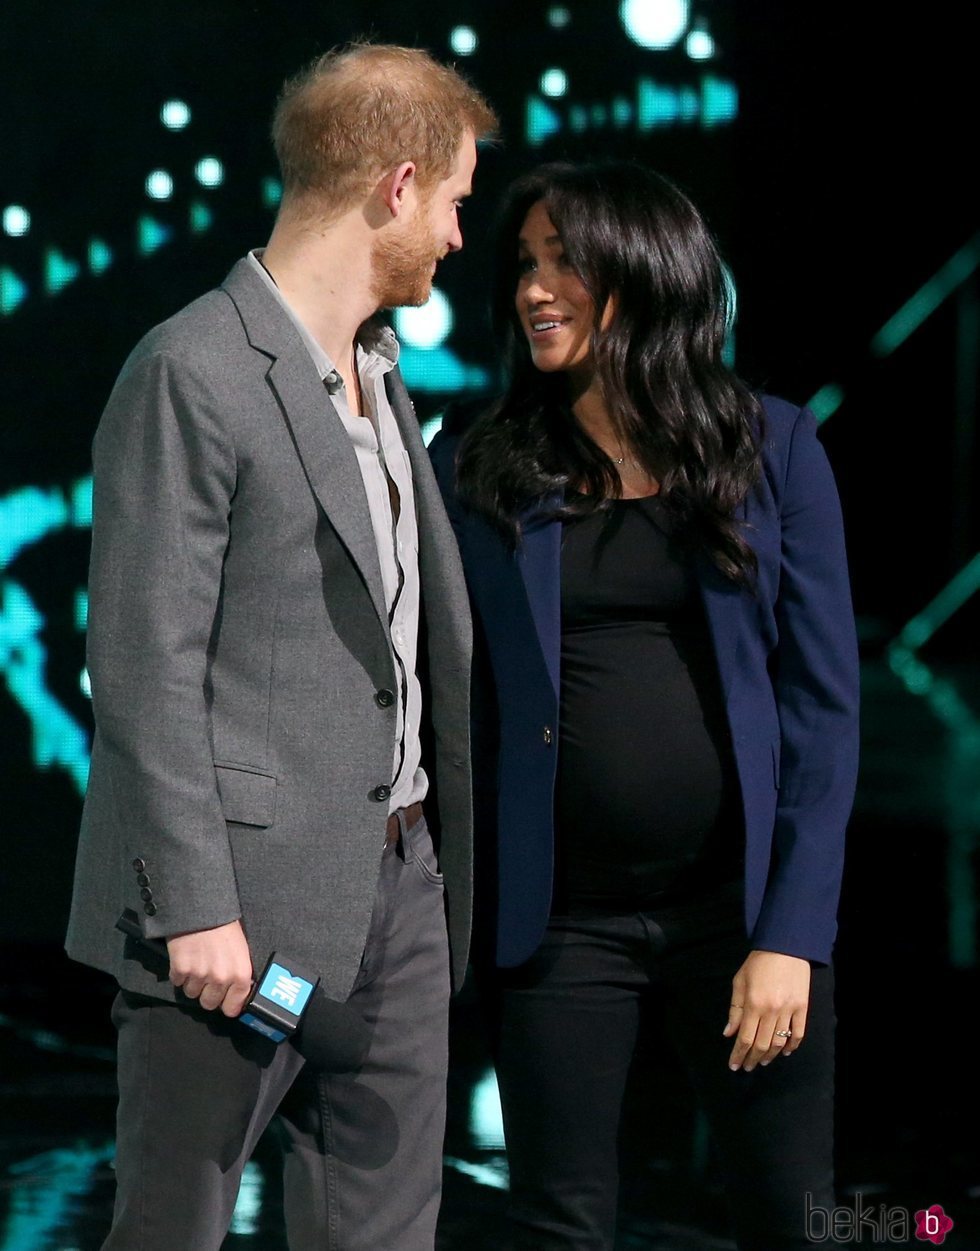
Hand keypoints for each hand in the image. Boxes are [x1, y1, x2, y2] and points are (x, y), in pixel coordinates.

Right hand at [167, 919, 253, 1016]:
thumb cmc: (225, 925)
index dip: (227, 1005)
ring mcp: (200, 975)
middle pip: (209, 1004)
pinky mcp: (180, 970)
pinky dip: (179, 973)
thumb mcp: (241, 949)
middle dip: (207, 993)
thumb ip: (238, 972)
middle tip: (207, 978)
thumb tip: (237, 992)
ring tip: (196, 962)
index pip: (233, 1007)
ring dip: (192, 982)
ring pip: (192, 994)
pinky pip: (177, 982)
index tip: (224, 1002)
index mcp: (240, 974)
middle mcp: (221, 978)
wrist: (202, 908)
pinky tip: (185, 958)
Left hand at [723, 950, 809, 1071]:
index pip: (745, 1038)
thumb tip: (729, 1033)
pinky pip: (798, 1034)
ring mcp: (789, 1010)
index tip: (734, 1066)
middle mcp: (771, 1011)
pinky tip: (784, 1052)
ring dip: (770, 1055)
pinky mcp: (803, 1008)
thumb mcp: (739, 982)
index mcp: (753, 1004)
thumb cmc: (757, 963)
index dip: (738, 1055)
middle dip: (752, 1059)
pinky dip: (791, 1046)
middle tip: (747, 1067)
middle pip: (761, 1044)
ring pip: (779, 1043)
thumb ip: (734, 1010)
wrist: (785, 947)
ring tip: (762, 1061)